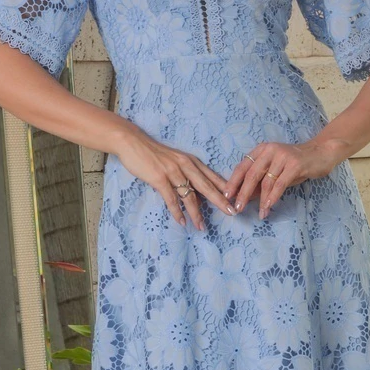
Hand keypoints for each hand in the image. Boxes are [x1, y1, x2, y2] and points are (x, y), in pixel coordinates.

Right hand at [114, 125, 234, 230]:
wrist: (133, 143)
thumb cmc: (154, 154)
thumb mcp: (175, 161)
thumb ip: (187, 175)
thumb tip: (197, 194)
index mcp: (191, 161)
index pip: (213, 177)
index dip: (226, 189)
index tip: (236, 199)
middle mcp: (185, 166)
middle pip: (207, 186)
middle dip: (220, 201)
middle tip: (231, 213)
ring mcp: (173, 172)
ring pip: (189, 196)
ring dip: (196, 213)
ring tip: (201, 227)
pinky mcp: (159, 178)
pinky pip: (171, 199)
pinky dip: (176, 212)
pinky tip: (181, 222)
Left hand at [225, 135, 350, 218]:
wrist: (321, 153)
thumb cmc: (296, 165)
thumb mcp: (275, 172)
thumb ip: (260, 182)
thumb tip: (244, 198)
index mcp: (261, 150)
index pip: (242, 166)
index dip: (233, 182)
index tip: (226, 196)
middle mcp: (270, 150)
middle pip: (251, 174)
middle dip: (242, 193)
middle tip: (237, 208)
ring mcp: (282, 156)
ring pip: (266, 181)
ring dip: (261, 200)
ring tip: (259, 213)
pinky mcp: (295, 164)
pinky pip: (280, 184)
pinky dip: (273, 196)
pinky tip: (269, 206)